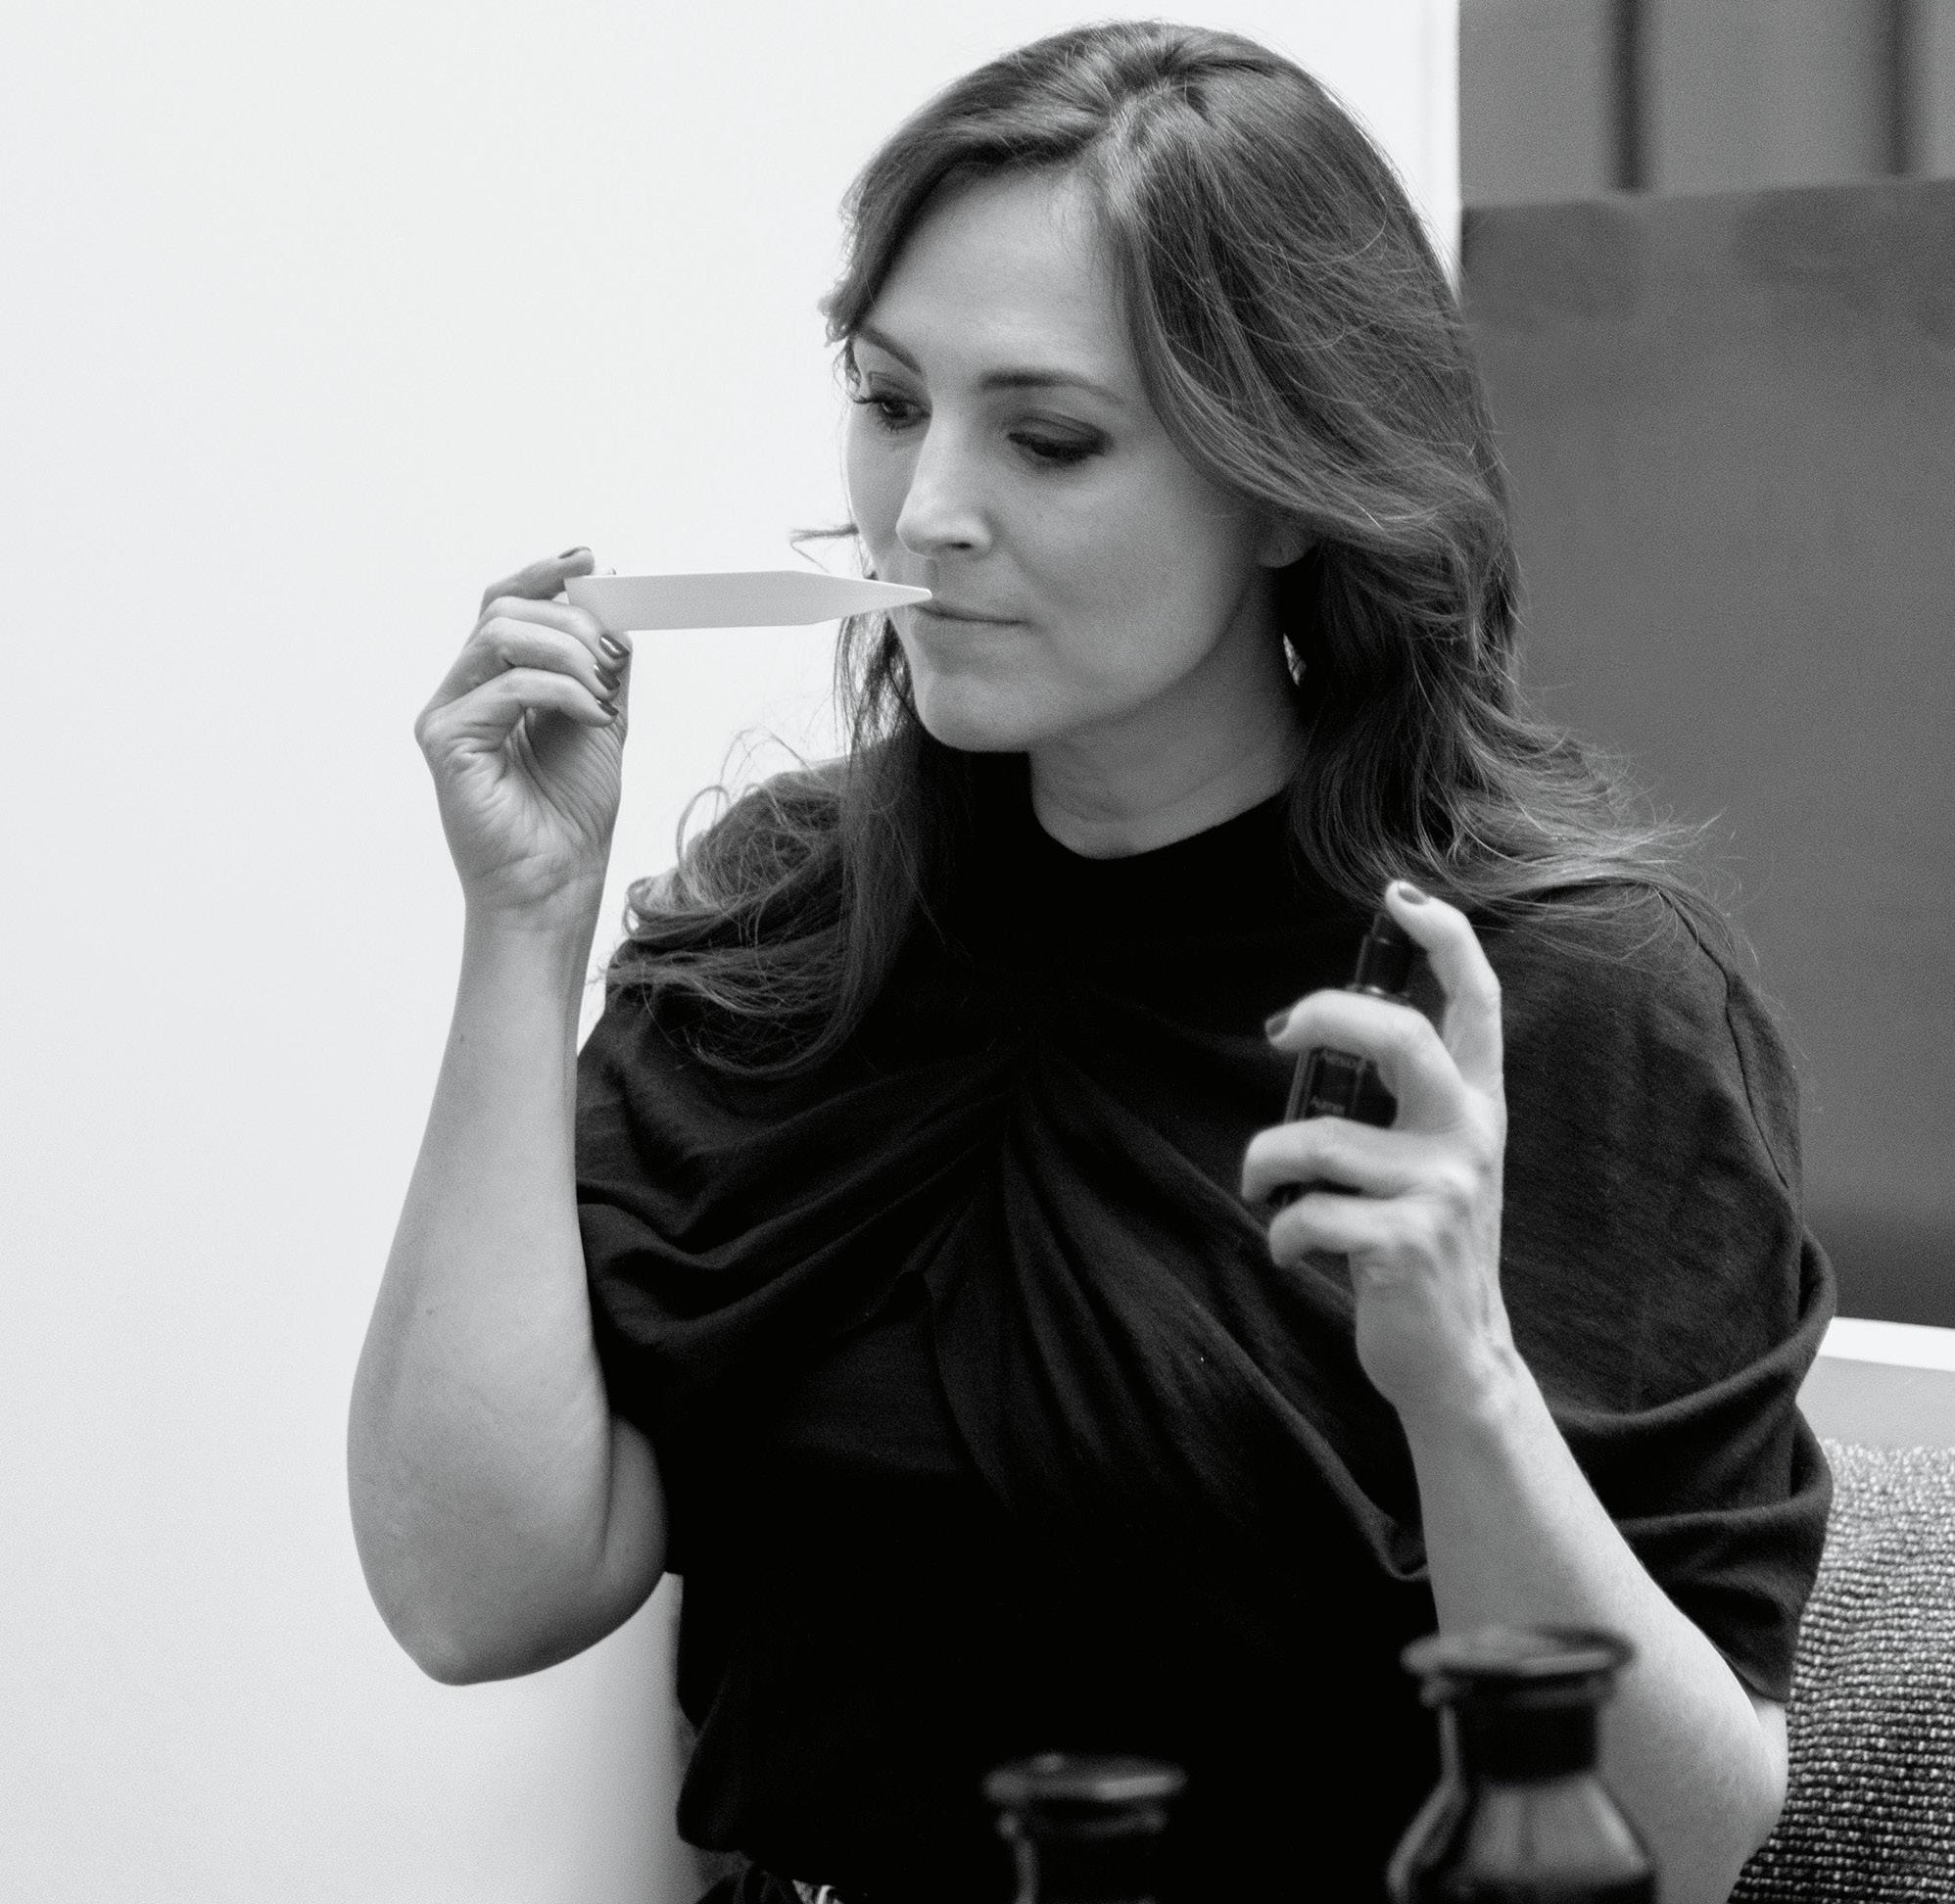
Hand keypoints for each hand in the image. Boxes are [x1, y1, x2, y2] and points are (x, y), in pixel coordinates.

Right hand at [414, 547, 631, 929]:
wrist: (558, 883)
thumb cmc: (572, 813)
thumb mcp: (602, 718)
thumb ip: (603, 661)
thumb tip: (611, 592)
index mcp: (494, 683)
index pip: (505, 605)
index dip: (544, 575)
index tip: (589, 560)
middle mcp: (463, 692)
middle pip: (504, 612)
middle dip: (572, 620)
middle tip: (615, 656)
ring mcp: (448, 715)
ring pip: (500, 635)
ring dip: (568, 650)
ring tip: (606, 691)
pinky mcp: (446, 741)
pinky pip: (506, 685)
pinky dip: (562, 690)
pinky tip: (598, 715)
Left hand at [1240, 882, 1517, 1425]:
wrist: (1456, 1359)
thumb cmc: (1424, 1245)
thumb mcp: (1435, 1162)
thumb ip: (1402, 1102)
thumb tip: (1316, 1035)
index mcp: (1478, 1105)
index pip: (1477, 1001)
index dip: (1445, 938)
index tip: (1399, 897)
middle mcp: (1469, 1137)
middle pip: (1401, 1036)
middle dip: (1324, 1016)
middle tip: (1279, 1034)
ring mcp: (1440, 1190)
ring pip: (1317, 1139)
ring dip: (1265, 1165)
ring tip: (1263, 1188)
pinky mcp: (1404, 1243)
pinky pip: (1307, 1212)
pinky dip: (1281, 1233)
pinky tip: (1292, 1251)